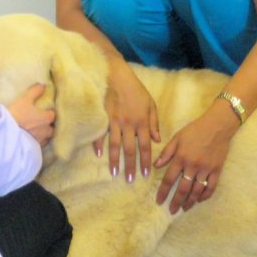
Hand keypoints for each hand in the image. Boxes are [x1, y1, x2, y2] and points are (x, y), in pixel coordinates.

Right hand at [7, 83, 55, 145]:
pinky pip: (38, 145)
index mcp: (46, 118)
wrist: (4, 133)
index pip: (53, 115)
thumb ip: (35, 92)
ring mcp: (40, 140)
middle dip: (47, 125)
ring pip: (45, 138)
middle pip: (51, 128)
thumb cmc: (16, 114)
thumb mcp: (24, 100)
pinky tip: (29, 140)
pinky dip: (36, 142)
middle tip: (40, 122)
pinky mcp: (33, 148)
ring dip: (42, 134)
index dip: (49, 113)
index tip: (45, 111)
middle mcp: (46, 130)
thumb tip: (43, 85)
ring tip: (35, 132)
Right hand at [94, 59, 159, 181]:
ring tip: (114, 173)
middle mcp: (129, 124)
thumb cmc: (136, 89)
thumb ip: (154, 123)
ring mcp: (115, 122)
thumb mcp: (150, 104)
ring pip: (115, 145)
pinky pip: (101, 134)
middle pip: (130, 149)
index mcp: (142, 122)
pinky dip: (99, 145)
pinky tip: (99, 155)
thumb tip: (157, 140)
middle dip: (131, 166)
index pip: (145, 146)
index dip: (145, 161)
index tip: (145, 174)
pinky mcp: (104, 118)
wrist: (117, 76)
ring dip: (115, 161)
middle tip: (131, 180)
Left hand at [154, 106, 237, 213]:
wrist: (217, 126)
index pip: (169, 179)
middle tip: (171, 211)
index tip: (159, 201)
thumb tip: (155, 166)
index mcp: (181, 158)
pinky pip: (211, 187)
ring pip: (196, 190)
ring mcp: (206, 169)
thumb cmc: (195, 130)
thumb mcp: (177, 138)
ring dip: (190, 201)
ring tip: (184, 208)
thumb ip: (166, 153)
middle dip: (176, 202)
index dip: (163, 192)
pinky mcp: (216, 170)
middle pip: (183, 189)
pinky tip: (199, 200)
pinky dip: (205, 195)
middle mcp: (192, 166)